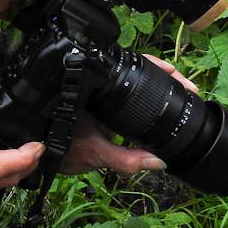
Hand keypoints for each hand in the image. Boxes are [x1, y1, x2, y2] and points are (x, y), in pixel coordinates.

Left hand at [59, 54, 198, 175]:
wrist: (42, 158)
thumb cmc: (61, 153)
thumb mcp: (96, 156)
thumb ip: (125, 159)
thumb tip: (158, 161)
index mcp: (91, 92)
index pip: (124, 69)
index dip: (151, 66)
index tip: (172, 70)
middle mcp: (93, 89)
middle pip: (131, 71)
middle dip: (159, 73)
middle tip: (184, 83)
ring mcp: (96, 95)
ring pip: (128, 81)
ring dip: (152, 82)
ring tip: (177, 87)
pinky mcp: (98, 105)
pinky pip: (123, 94)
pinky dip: (142, 96)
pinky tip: (158, 100)